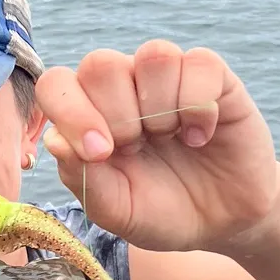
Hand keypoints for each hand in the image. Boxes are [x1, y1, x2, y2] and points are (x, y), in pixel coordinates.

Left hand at [37, 41, 279, 252]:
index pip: (57, 85)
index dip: (71, 112)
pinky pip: (198, 63)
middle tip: (138, 149)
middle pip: (100, 64)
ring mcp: (167, 79)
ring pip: (152, 55)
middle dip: (118, 116)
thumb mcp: (118, 211)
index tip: (100, 153)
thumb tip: (56, 141)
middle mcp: (124, 89)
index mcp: (90, 117)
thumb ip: (83, 179)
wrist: (222, 225)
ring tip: (171, 139)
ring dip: (160, 109)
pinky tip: (201, 136)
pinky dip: (198, 107)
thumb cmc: (162, 213)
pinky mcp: (212, 78)